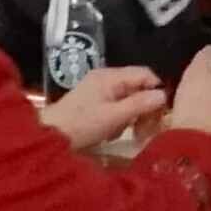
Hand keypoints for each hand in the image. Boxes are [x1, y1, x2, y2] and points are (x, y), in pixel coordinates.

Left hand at [40, 64, 167, 151]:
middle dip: (145, 108)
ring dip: (132, 116)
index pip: (145, 74)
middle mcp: (105, 78)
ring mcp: (98, 90)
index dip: (157, 91)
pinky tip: (112, 134)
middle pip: (138, 87)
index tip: (160, 114)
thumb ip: (140, 104)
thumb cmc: (82, 125)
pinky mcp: (92, 102)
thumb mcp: (114, 116)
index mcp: (110, 77)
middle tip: (146, 131)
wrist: (48, 136)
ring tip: (127, 134)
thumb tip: (163, 95)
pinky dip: (119, 119)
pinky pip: (116, 106)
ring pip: (128, 98)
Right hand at [165, 45, 210, 147]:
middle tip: (188, 94)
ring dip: (208, 108)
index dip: (208, 70)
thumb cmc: (197, 102)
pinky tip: (193, 128)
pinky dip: (208, 125)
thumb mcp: (197, 72)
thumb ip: (206, 57)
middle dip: (209, 90)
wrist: (199, 147)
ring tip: (187, 112)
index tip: (192, 77)